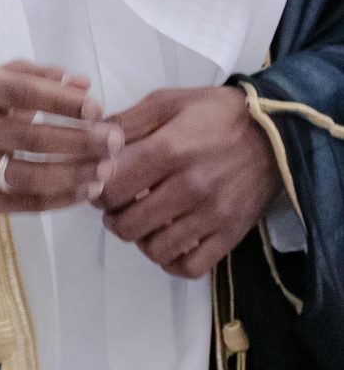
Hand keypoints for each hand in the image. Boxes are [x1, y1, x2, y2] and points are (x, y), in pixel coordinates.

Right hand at [0, 62, 119, 285]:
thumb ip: (35, 76)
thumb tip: (83, 82)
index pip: (22, 92)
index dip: (63, 102)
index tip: (97, 109)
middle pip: (31, 138)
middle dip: (80, 141)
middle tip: (115, 141)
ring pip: (29, 175)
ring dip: (74, 175)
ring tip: (107, 170)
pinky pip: (23, 203)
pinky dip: (59, 199)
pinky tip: (86, 190)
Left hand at [97, 85, 279, 279]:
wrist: (278, 132)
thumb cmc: (219, 115)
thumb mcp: (168, 102)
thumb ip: (127, 122)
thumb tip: (91, 138)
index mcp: (171, 150)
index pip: (113, 189)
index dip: (98, 191)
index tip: (103, 186)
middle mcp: (191, 186)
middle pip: (128, 224)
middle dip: (115, 218)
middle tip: (121, 206)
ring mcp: (212, 214)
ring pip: (155, 249)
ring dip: (141, 240)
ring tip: (144, 222)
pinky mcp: (230, 233)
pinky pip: (190, 267)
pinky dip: (172, 261)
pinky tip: (168, 241)